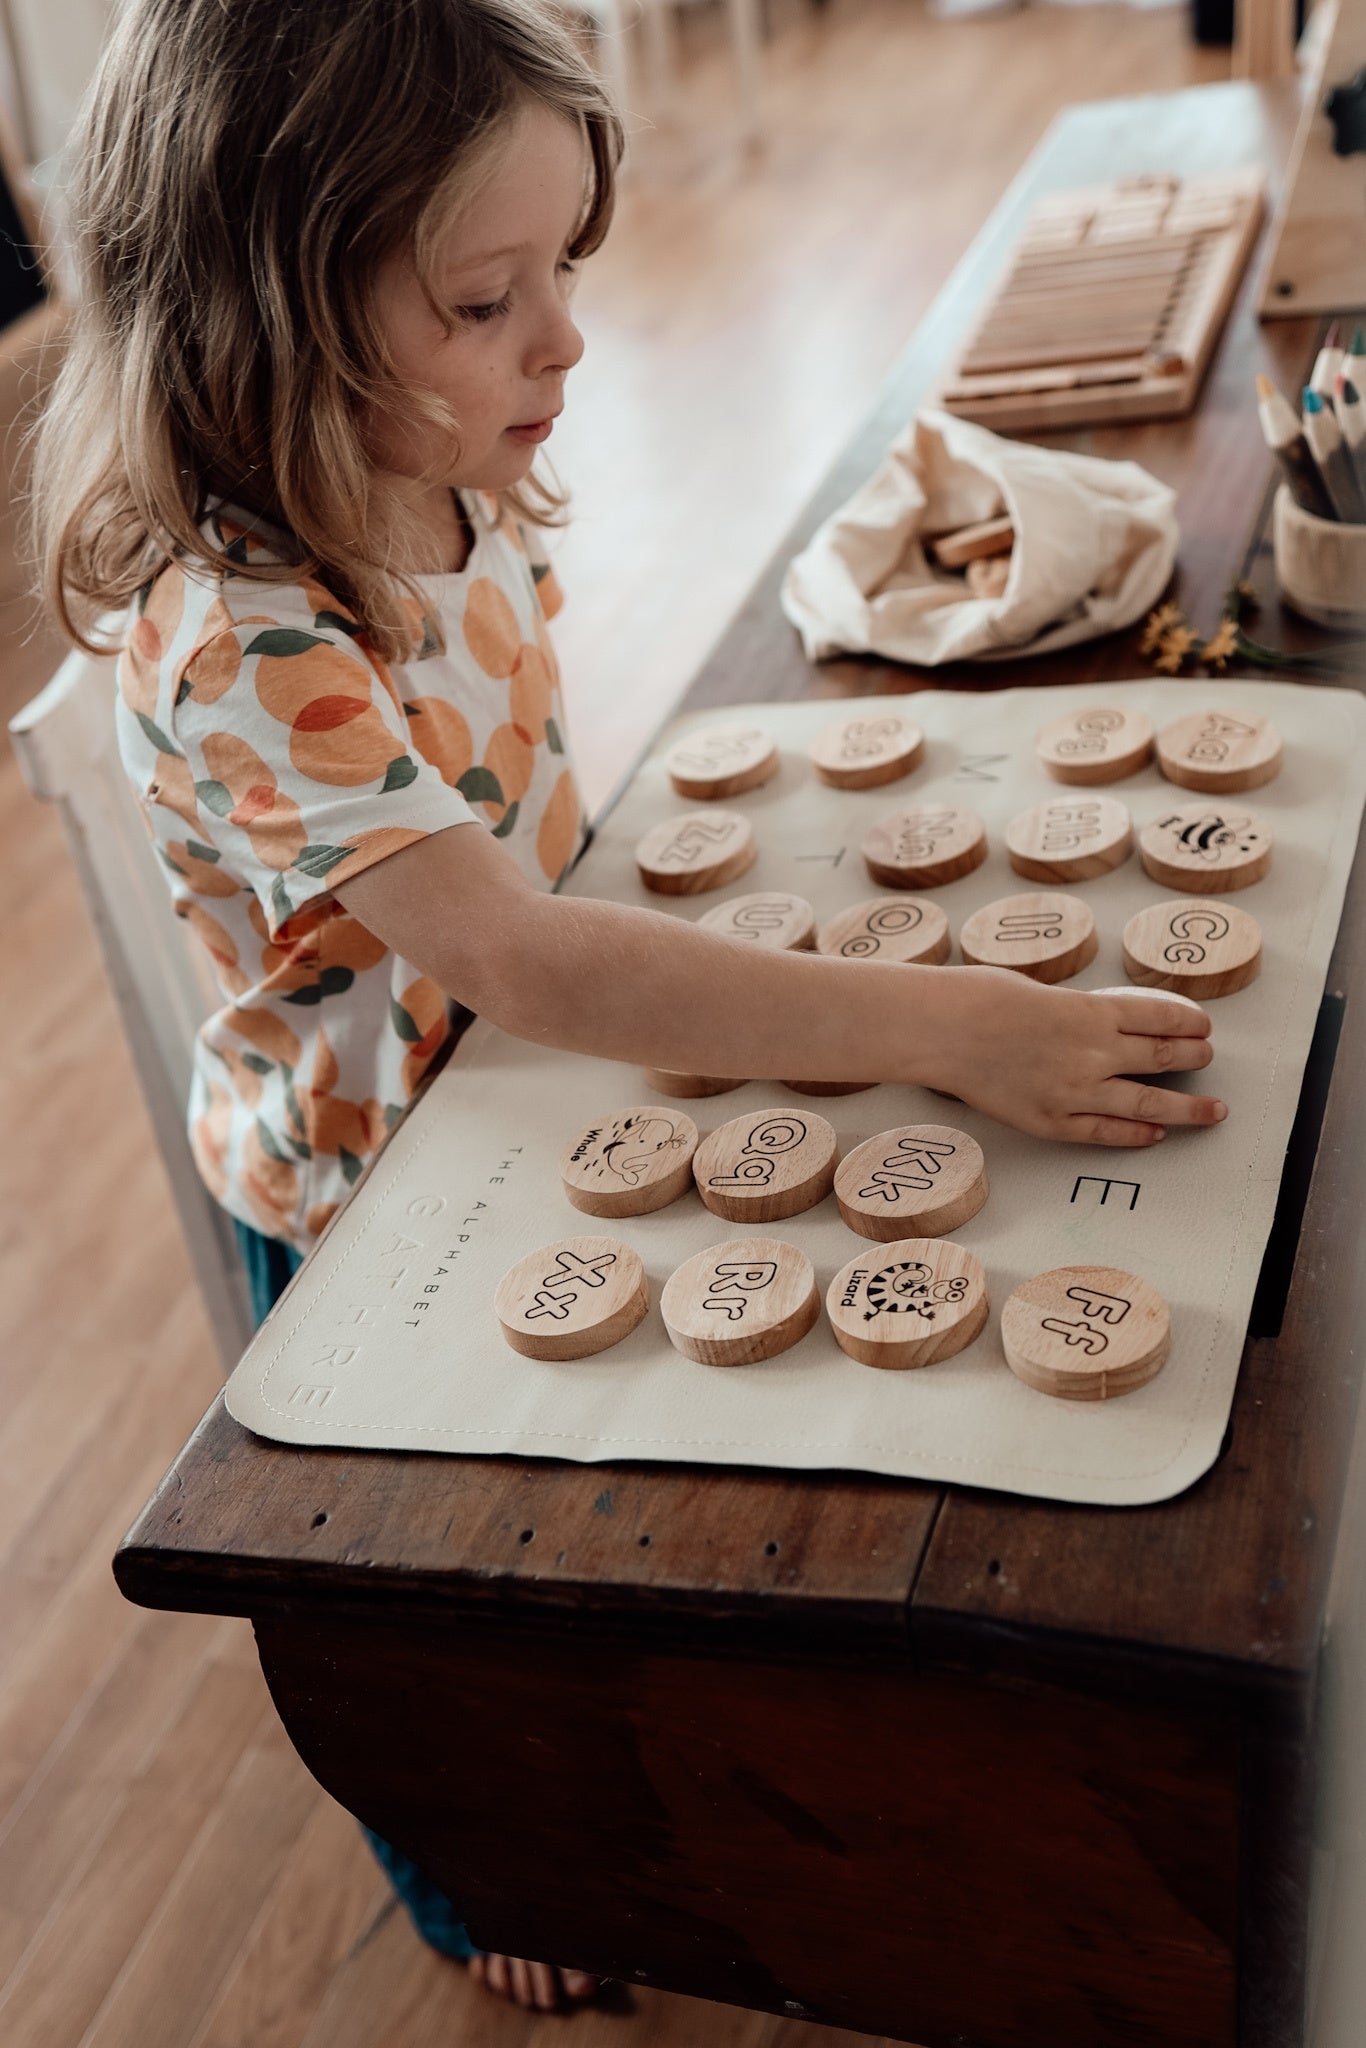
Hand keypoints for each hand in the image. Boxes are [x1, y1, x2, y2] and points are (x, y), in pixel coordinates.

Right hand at [918, 970, 1224, 1145]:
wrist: (938, 1030)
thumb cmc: (979, 998)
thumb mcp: (1042, 989)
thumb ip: (1078, 1011)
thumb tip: (1102, 1023)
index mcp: (1094, 1011)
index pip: (1163, 1018)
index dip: (1191, 1024)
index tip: (1203, 1028)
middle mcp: (1094, 1053)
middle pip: (1165, 1058)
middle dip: (1195, 1059)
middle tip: (1208, 1060)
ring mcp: (1075, 1092)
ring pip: (1150, 1104)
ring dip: (1187, 1108)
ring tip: (1212, 1111)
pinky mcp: (1051, 1121)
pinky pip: (1106, 1133)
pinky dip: (1136, 1135)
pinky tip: (1154, 1135)